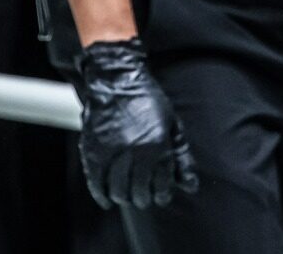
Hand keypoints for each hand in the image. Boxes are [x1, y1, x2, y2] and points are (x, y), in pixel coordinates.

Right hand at [72, 38, 199, 209]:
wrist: (116, 82)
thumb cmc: (149, 102)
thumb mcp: (173, 125)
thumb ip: (181, 157)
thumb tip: (190, 185)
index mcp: (158, 144)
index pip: (161, 184)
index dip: (163, 194)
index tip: (162, 196)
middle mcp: (134, 151)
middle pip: (138, 192)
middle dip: (144, 199)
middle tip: (145, 198)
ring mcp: (111, 153)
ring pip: (117, 191)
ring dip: (124, 198)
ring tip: (129, 196)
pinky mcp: (92, 152)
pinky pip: (95, 184)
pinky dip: (102, 196)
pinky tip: (108, 200)